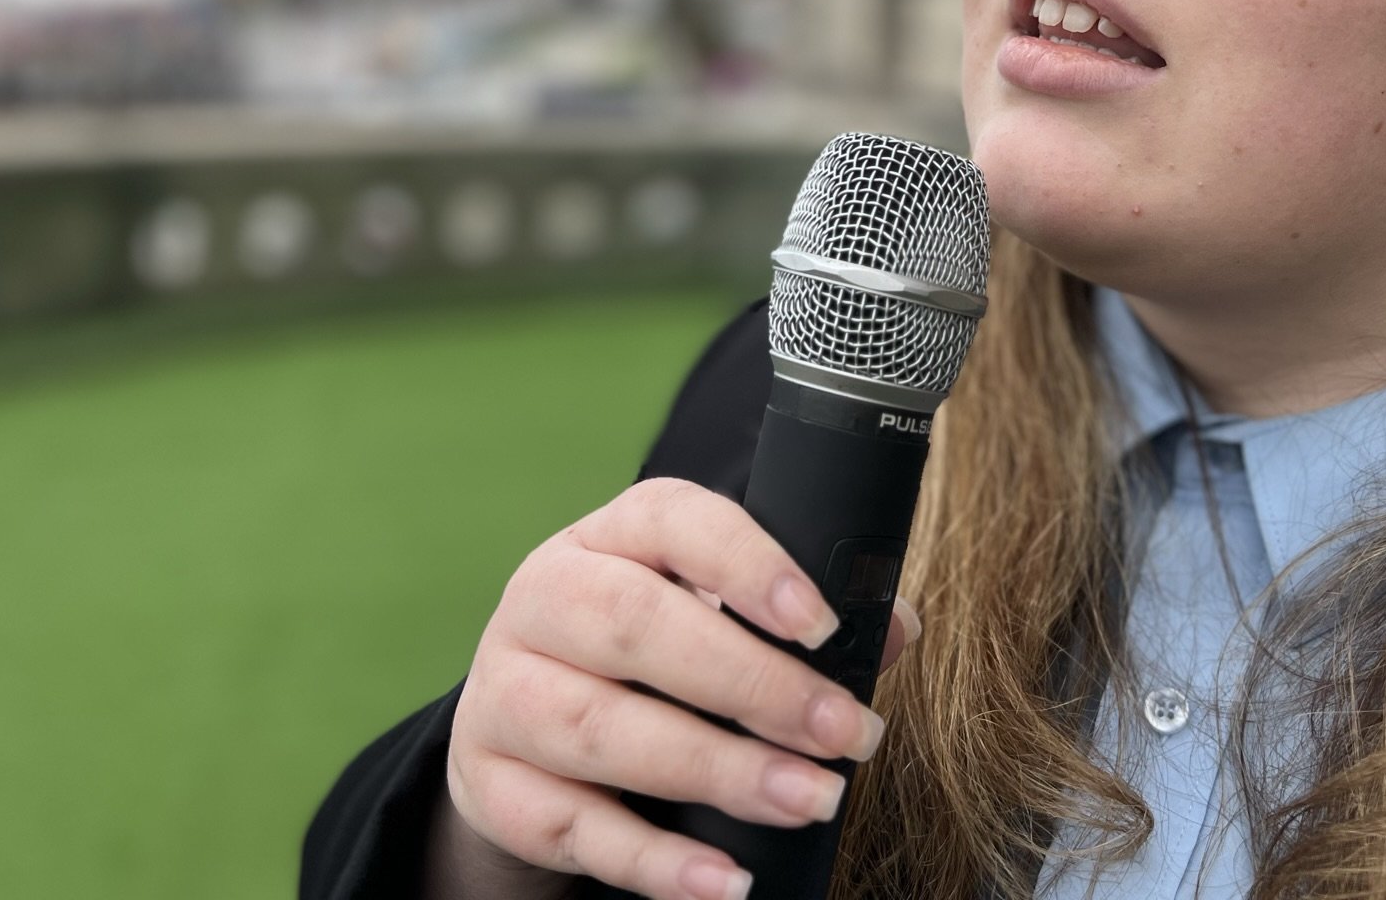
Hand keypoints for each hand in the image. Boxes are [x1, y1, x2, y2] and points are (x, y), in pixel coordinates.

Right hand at [438, 477, 920, 899]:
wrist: (522, 728)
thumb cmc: (648, 658)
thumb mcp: (709, 613)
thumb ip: (798, 616)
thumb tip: (892, 629)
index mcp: (606, 537)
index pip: (671, 520)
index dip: (748, 565)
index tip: (822, 624)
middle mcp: (542, 599)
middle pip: (634, 625)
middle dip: (752, 683)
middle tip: (842, 733)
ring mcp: (505, 693)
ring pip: (601, 729)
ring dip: (719, 771)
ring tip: (810, 799)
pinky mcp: (494, 786)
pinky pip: (575, 827)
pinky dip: (657, 863)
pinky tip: (729, 880)